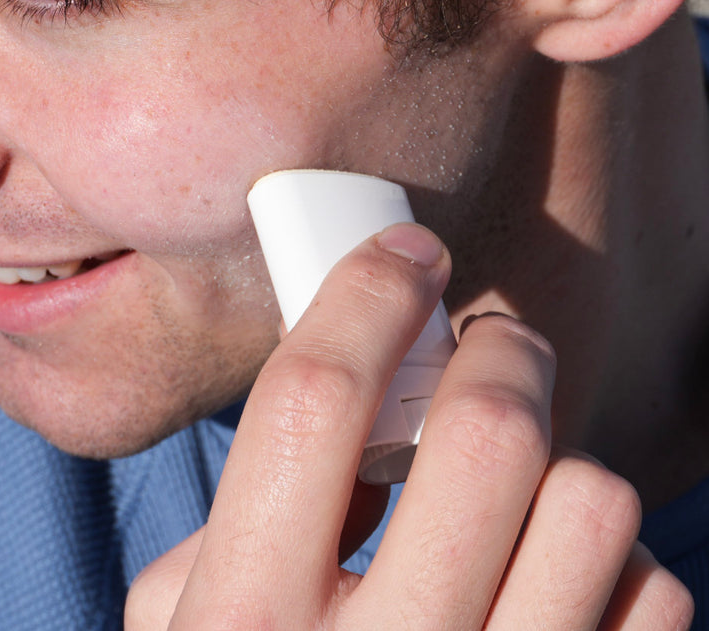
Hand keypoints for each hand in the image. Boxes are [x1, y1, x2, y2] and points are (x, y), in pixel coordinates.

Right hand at [125, 223, 693, 629]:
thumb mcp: (191, 629)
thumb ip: (236, 530)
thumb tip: (338, 433)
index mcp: (244, 623)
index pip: (311, 399)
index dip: (363, 295)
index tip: (402, 253)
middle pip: (485, 429)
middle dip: (497, 349)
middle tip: (487, 343)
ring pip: (591, 500)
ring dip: (558, 465)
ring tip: (519, 487)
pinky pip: (656, 593)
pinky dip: (618, 562)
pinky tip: (560, 587)